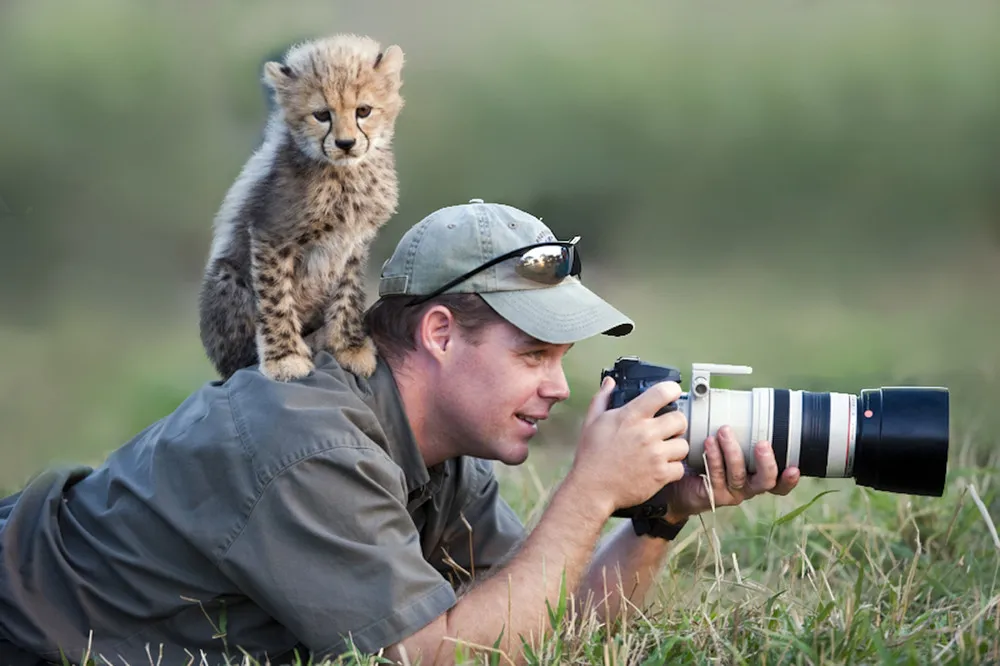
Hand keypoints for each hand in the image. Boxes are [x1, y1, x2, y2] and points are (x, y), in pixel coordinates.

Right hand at [568, 376, 689, 517]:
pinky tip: (661, 467)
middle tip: (668, 429)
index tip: (673, 393)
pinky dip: (673, 469)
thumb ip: (602, 399)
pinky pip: (680, 467)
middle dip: (676, 423)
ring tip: (664, 451)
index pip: (662, 393)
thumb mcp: (592, 422)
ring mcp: (655, 455)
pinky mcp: (660, 475)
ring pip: (683, 444)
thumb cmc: (591, 457)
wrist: (592, 489)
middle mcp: (646, 433)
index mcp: (630, 417)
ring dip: (676, 447)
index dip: (672, 390)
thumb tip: (610, 383)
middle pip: (680, 419)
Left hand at [660, 425, 799, 521]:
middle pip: (766, 482)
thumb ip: (738, 432)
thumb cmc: (706, 460)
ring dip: (733, 451)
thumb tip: (740, 400)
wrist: (679, 484)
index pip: (779, 482)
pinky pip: (716, 475)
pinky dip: (713, 457)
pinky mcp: (712, 494)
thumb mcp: (726, 447)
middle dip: (766, 462)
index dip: (789, 479)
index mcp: (756, 476)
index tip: (794, 467)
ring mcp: (730, 492)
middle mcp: (747, 487)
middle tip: (762, 443)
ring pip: (738, 475)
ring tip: (723, 431)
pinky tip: (708, 443)